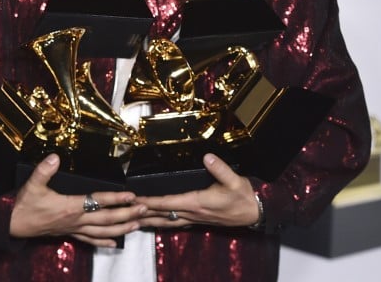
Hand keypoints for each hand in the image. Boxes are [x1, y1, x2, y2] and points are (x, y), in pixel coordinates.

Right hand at [9, 154, 144, 246]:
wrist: (12, 225)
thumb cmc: (24, 205)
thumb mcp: (32, 184)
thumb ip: (44, 170)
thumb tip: (54, 157)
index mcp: (69, 207)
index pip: (97, 201)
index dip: (115, 198)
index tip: (130, 195)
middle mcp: (75, 220)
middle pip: (106, 219)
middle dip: (126, 214)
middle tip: (144, 209)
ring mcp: (74, 228)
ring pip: (102, 231)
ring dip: (121, 228)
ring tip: (137, 224)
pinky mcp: (70, 233)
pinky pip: (90, 240)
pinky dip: (104, 241)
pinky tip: (115, 243)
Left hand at [135, 154, 260, 229]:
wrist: (255, 212)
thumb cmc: (244, 196)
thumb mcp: (234, 180)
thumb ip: (220, 168)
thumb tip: (207, 156)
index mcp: (198, 203)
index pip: (168, 203)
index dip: (150, 202)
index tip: (135, 200)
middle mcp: (193, 213)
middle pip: (162, 215)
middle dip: (143, 213)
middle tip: (125, 211)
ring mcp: (195, 219)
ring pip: (167, 221)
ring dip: (150, 220)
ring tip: (134, 219)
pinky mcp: (199, 220)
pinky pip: (176, 223)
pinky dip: (163, 222)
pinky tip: (158, 221)